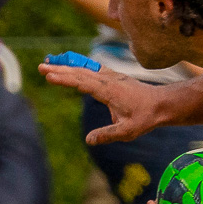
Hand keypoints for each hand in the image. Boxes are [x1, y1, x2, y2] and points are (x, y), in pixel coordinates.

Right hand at [38, 55, 172, 144]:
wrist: (161, 104)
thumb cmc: (145, 118)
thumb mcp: (127, 131)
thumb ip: (107, 135)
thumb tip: (89, 140)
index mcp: (108, 91)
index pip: (82, 82)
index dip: (64, 79)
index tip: (49, 75)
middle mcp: (108, 80)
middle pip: (79, 72)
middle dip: (59, 69)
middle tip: (40, 67)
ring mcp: (111, 76)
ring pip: (85, 68)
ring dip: (67, 65)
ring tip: (50, 62)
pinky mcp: (113, 76)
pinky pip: (92, 68)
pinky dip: (79, 65)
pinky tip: (72, 65)